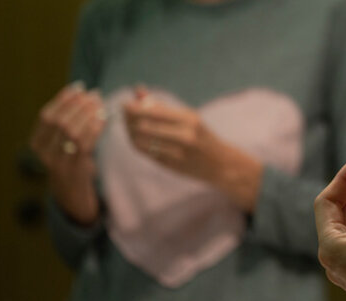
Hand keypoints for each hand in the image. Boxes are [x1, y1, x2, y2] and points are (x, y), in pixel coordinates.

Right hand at [30, 81, 106, 224]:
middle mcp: (43, 154)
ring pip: (71, 133)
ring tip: (100, 104)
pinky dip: (93, 129)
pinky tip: (103, 119)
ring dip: (87, 115)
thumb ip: (67, 125)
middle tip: (94, 95)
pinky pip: (84, 147)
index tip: (77, 87)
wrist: (72, 200)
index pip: (46, 116)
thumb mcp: (64, 145)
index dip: (62, 100)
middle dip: (77, 105)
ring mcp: (57, 164)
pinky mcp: (74, 171)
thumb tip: (81, 95)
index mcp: (36, 144)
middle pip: (59, 122)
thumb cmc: (71, 165)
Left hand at [122, 86, 262, 210]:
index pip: (154, 112)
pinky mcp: (171, 166)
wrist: (221, 164)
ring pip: (142, 141)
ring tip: (130, 126)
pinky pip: (147, 153)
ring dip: (131, 133)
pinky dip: (138, 144)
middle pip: (144, 127)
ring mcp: (178, 153)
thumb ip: (162, 105)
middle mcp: (185, 136)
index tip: (124, 104)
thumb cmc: (202, 135)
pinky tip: (137, 138)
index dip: (134, 108)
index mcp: (190, 120)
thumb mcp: (188, 117)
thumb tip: (138, 90)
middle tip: (124, 114)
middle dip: (129, 120)